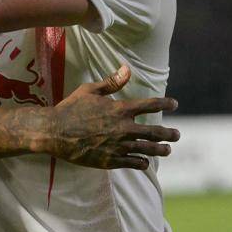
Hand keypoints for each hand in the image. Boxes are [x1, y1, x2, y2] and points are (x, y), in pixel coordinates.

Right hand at [47, 65, 179, 169]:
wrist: (54, 132)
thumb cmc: (70, 109)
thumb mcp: (89, 90)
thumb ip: (111, 82)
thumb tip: (127, 69)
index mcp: (120, 109)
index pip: (151, 105)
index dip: (166, 103)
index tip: (174, 104)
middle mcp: (123, 128)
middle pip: (156, 132)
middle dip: (170, 134)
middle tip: (177, 135)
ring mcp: (118, 146)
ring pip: (149, 150)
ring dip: (162, 150)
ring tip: (167, 150)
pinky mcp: (111, 160)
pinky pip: (134, 163)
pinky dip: (142, 162)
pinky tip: (144, 161)